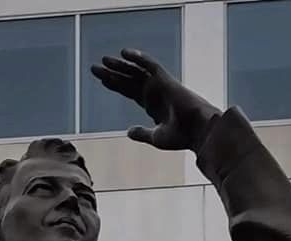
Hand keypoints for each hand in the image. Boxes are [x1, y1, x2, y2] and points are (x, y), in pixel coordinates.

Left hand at [88, 47, 218, 152]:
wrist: (197, 131)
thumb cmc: (181, 137)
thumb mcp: (155, 137)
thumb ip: (142, 133)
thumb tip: (128, 132)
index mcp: (151, 104)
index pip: (129, 91)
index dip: (115, 85)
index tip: (102, 80)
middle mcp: (154, 92)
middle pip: (128, 79)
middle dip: (111, 73)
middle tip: (93, 68)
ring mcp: (159, 85)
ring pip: (135, 71)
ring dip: (119, 65)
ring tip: (103, 61)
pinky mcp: (165, 80)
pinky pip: (150, 65)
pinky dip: (138, 58)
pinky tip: (124, 54)